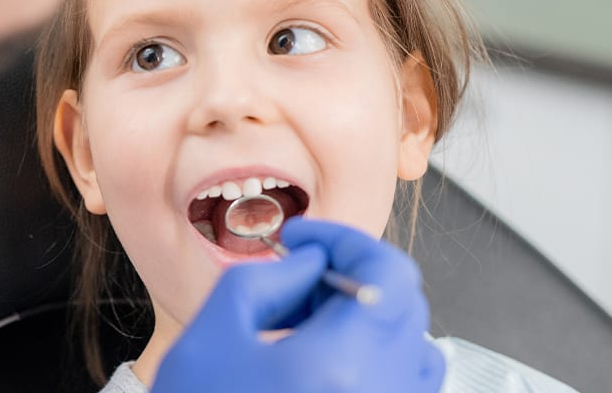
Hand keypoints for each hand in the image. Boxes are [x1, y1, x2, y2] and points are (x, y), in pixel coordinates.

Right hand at [151, 219, 444, 392]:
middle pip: (400, 306)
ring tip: (303, 326)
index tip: (303, 240)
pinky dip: (370, 358)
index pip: (389, 274)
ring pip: (407, 346)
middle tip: (293, 280)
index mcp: (341, 366)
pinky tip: (316, 363)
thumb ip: (266, 280)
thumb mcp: (211, 335)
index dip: (346, 241)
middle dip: (348, 277)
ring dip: (362, 319)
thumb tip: (311, 261)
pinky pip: (400, 383)